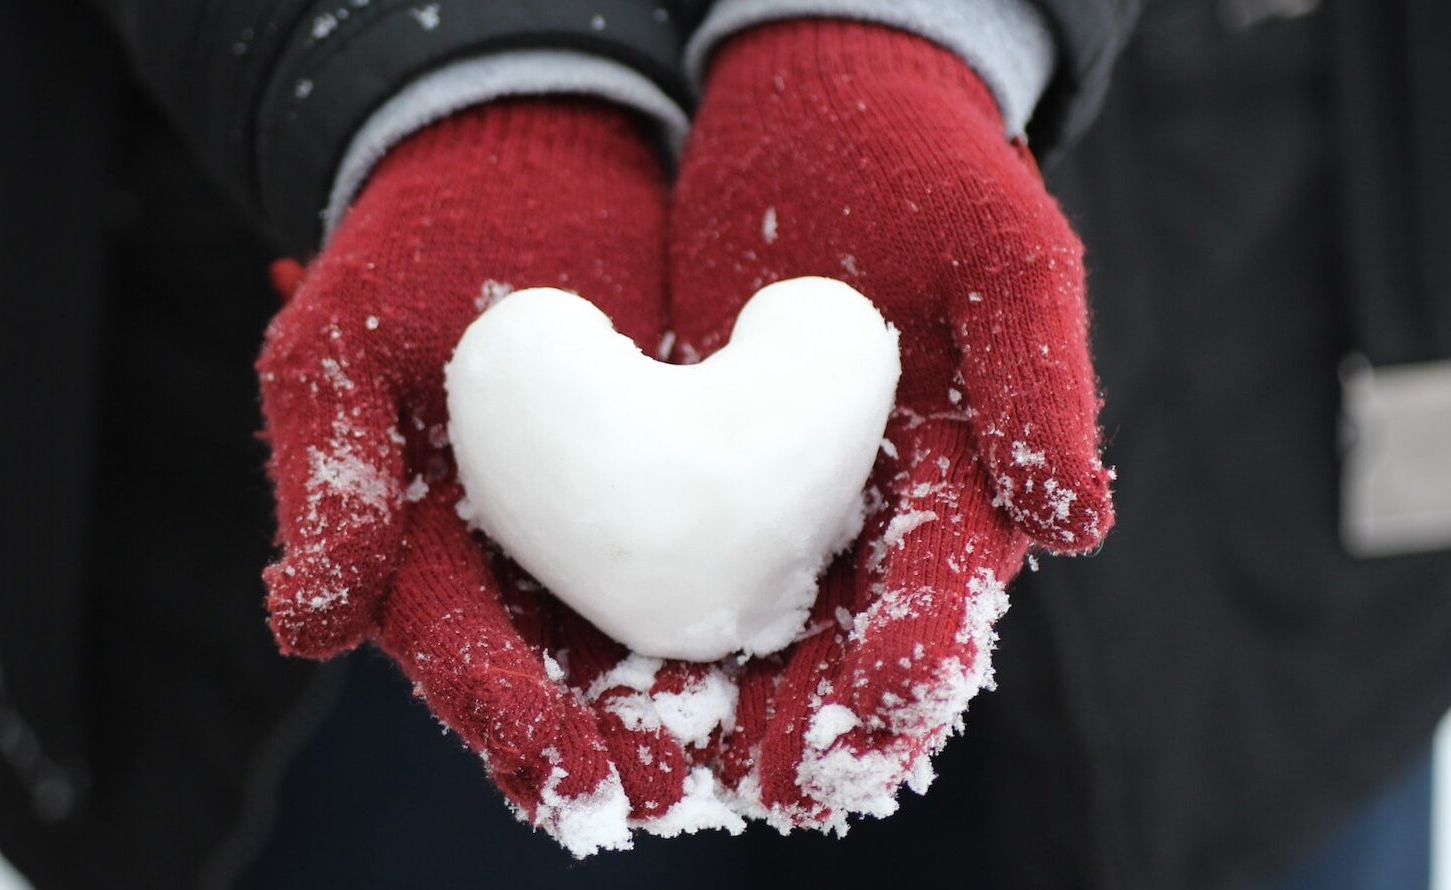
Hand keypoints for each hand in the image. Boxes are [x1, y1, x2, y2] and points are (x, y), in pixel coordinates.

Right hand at [257, 100, 710, 852]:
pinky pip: (745, 552)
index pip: (464, 652)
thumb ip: (333, 481)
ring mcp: (622, 530)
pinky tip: (830, 650)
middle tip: (671, 797)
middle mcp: (530, 569)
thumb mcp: (348, 346)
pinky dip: (780, 606)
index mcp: (431, 557)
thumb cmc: (412, 254)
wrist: (529, 158)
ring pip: (665, 643)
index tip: (557, 767)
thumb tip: (298, 628)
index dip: (505, 712)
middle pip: (574, 683)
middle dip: (622, 746)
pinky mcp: (709, 479)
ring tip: (766, 766)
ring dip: (714, 711)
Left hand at [669, 21, 1114, 829]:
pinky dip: (632, 630)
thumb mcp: (1003, 254)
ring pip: (745, 639)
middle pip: (839, 657)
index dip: (909, 668)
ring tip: (661, 775)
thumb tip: (1079, 527)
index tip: (873, 722)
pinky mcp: (687, 481)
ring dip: (708, 714)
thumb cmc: (933, 179)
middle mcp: (867, 528)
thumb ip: (1040, 378)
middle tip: (762, 784)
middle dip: (805, 729)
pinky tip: (585, 679)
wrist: (819, 115)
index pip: (942, 605)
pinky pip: (658, 567)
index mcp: (959, 496)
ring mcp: (773, 511)